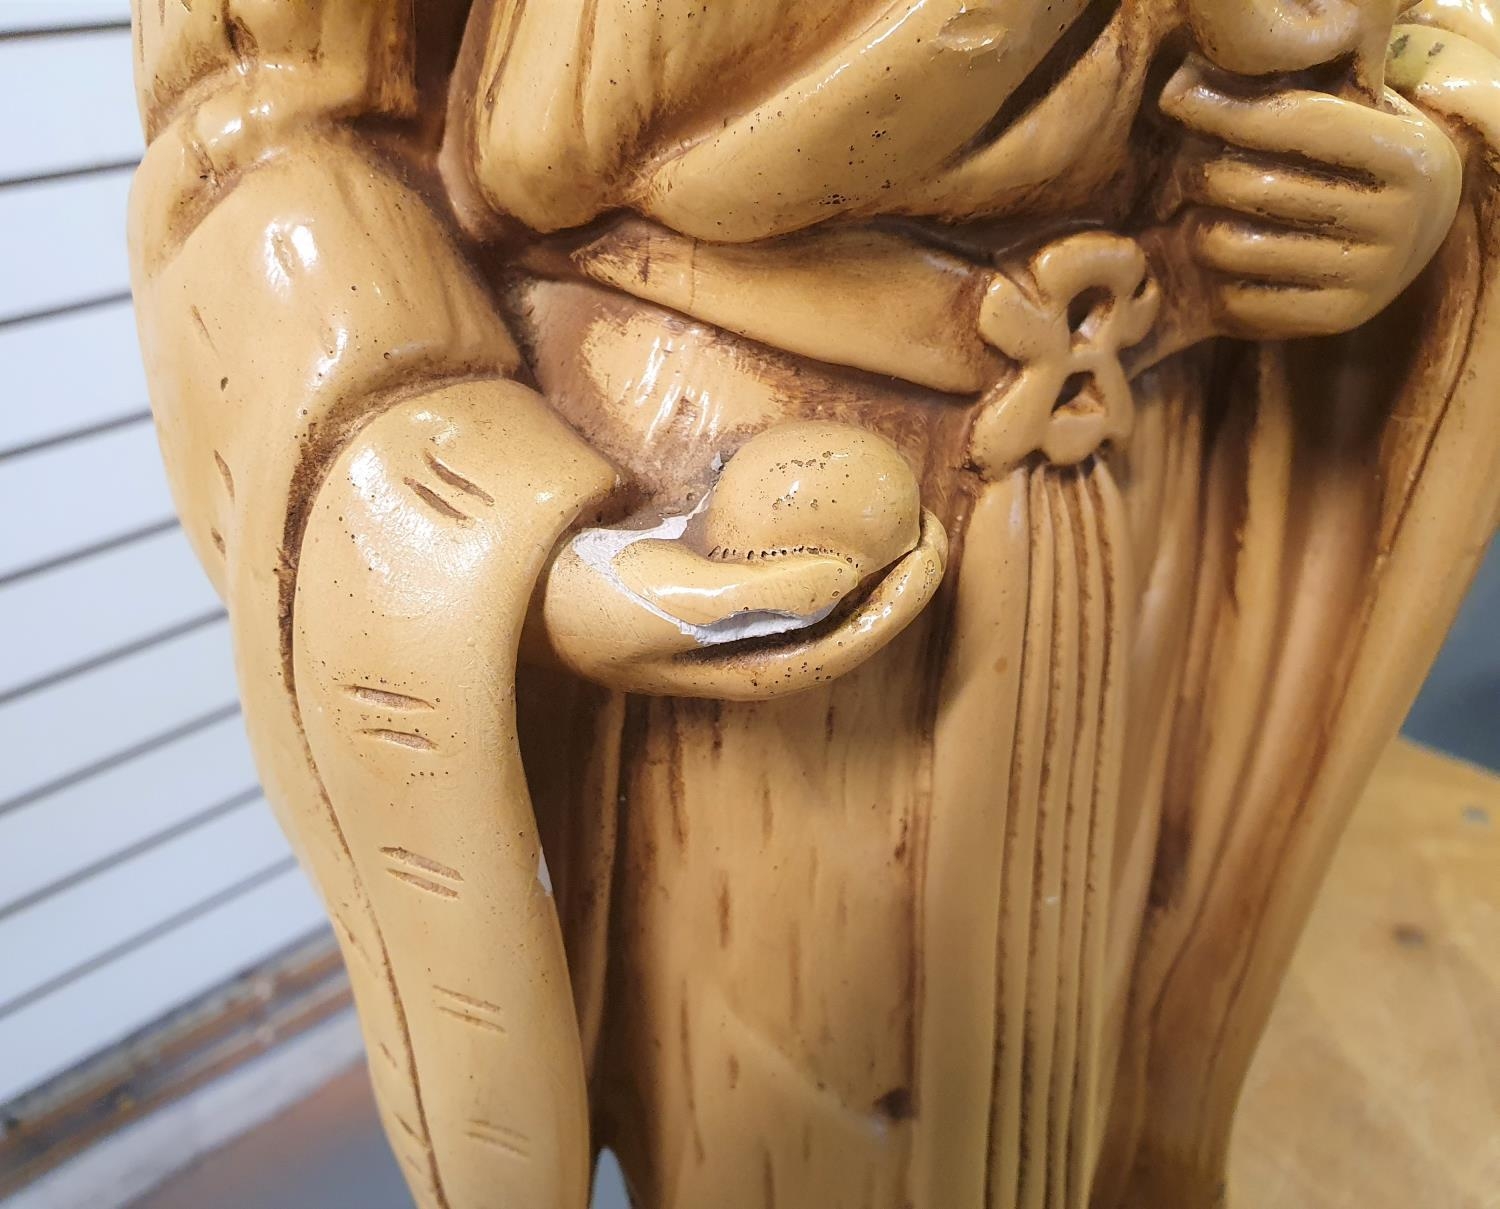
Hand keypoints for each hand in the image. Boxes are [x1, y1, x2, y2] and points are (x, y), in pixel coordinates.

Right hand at [529, 421, 947, 699]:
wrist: (515, 582)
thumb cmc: (589, 602)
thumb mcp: (673, 600)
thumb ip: (759, 596)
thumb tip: (845, 577)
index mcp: (746, 670)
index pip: (846, 643)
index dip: (899, 601)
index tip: (929, 545)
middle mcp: (747, 645)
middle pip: (842, 616)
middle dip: (895, 574)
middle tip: (926, 513)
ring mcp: (728, 608)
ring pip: (814, 581)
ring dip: (857, 545)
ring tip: (891, 495)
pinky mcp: (707, 568)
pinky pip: (772, 545)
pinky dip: (802, 519)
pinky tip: (818, 477)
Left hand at [1157, 55, 1460, 340]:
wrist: (1414, 237)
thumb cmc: (1357, 164)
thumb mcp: (1350, 119)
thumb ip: (1289, 104)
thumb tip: (1182, 94)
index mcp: (1409, 156)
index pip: (1300, 124)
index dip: (1229, 112)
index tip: (1177, 104)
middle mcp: (1400, 220)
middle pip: (1254, 188)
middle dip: (1202, 174)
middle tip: (1184, 173)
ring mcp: (1371, 276)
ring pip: (1233, 246)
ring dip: (1199, 229)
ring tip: (1200, 217)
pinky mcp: (1338, 320)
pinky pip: (1239, 300)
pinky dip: (1218, 281)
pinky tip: (1223, 266)